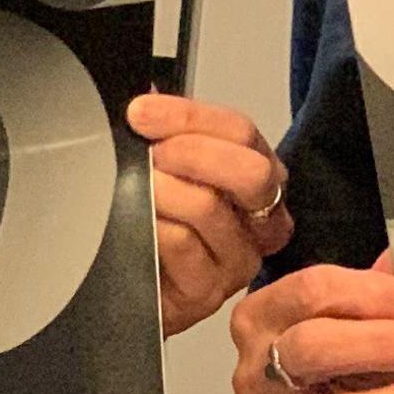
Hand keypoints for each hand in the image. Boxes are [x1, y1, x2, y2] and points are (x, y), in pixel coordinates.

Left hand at [129, 93, 293, 336]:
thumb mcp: (165, 170)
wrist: (131, 288)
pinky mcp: (210, 292)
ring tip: (134, 193)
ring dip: (160, 191)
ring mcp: (240, 259)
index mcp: (257, 176)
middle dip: (193, 153)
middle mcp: (262, 218)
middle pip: (250, 171)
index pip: (240, 131)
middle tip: (152, 156)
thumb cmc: (155, 224)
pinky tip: (137, 229)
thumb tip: (145, 100)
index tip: (141, 114)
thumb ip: (165, 133)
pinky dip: (152, 227)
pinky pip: (182, 243)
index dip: (189, 117)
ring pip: (208, 207)